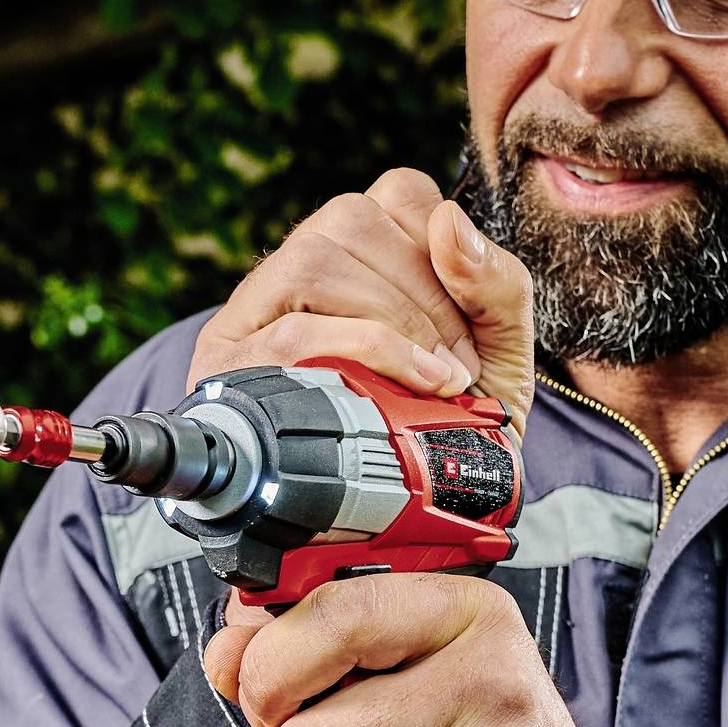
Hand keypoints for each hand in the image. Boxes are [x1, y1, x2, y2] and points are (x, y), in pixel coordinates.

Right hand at [188, 167, 536, 435]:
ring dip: (394, 321)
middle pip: (350, 221)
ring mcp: (252, 319)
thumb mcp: (497, 359)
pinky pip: (294, 333)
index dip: (442, 248)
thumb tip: (449, 221)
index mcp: (357, 258)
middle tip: (458, 367)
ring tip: (435, 383)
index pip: (397, 195)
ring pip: (313, 263)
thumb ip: (497, 284)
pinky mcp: (230, 370)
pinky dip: (370, 351)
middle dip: (423, 295)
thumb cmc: (442, 437)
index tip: (468, 325)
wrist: (404, 531)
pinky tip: (414, 388)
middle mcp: (295, 275)